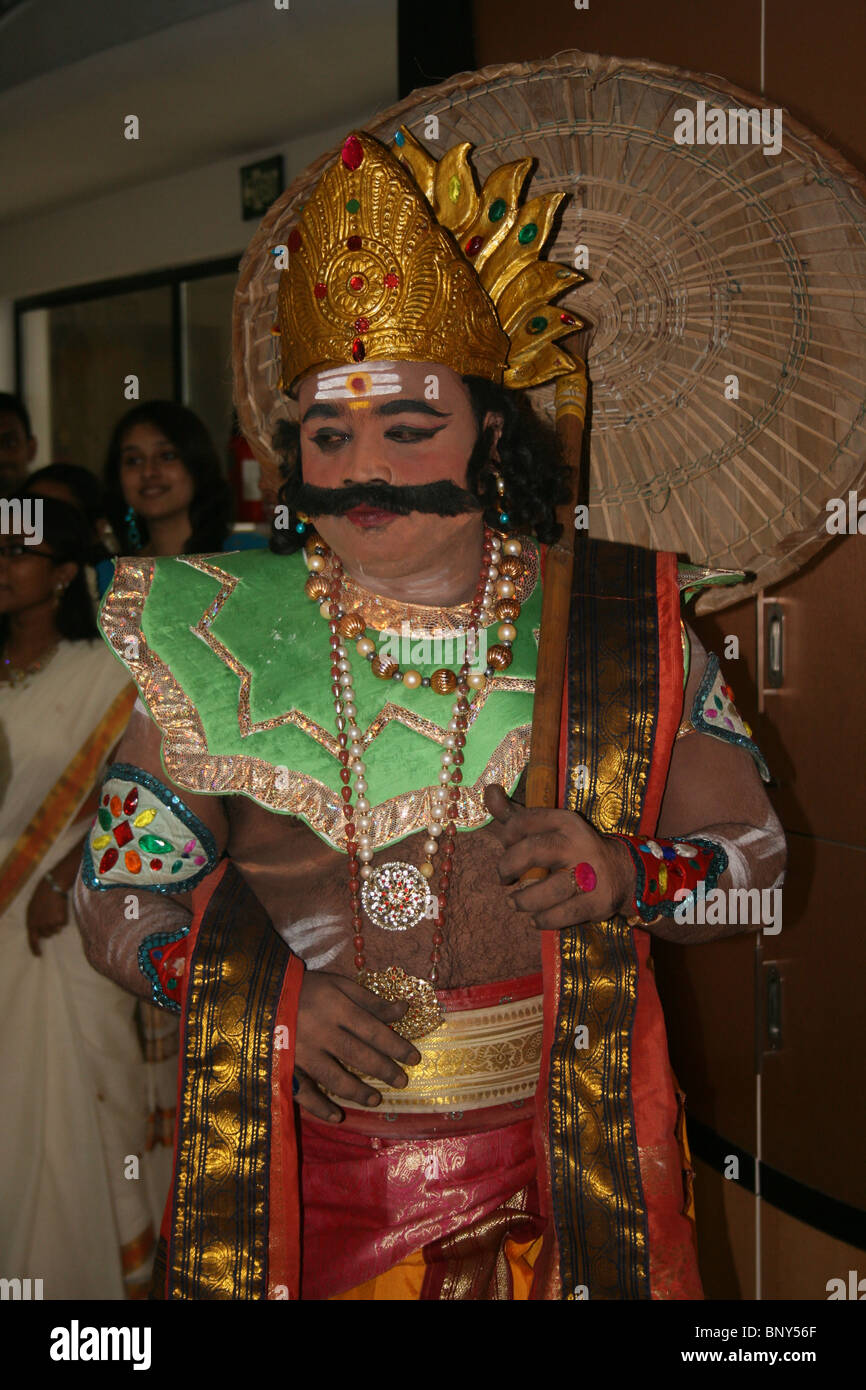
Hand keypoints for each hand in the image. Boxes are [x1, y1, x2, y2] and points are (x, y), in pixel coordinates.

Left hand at [26, 878, 68, 955]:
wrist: (51, 887)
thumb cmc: (41, 898)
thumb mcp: (32, 910)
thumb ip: (34, 922)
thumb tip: (38, 933)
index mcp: (31, 923)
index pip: (32, 940)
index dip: (35, 949)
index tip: (39, 955)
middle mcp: (40, 925)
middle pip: (47, 934)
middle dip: (49, 928)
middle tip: (50, 915)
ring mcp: (50, 924)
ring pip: (56, 930)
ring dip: (56, 923)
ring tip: (54, 910)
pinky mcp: (60, 920)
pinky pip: (63, 924)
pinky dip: (63, 918)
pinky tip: (60, 909)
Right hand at [293, 970, 421, 1122]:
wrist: (263, 993)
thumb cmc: (308, 988)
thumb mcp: (340, 985)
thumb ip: (371, 1000)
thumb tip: (404, 1009)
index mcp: (337, 1007)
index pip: (373, 1030)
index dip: (396, 1045)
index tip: (415, 1058)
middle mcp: (322, 1031)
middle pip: (358, 1055)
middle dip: (383, 1070)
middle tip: (402, 1081)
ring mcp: (303, 1051)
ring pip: (334, 1077)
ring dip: (358, 1091)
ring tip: (376, 1099)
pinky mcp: (287, 1065)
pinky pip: (304, 1091)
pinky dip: (320, 1107)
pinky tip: (337, 1116)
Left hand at [484, 783, 636, 929]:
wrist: (622, 872)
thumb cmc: (571, 849)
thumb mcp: (547, 828)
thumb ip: (515, 814)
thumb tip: (489, 791)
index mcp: (565, 822)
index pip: (525, 821)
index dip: (507, 835)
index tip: (506, 846)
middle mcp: (578, 844)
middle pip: (533, 850)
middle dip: (509, 865)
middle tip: (504, 878)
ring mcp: (590, 874)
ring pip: (547, 890)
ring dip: (524, 900)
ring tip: (516, 902)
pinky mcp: (596, 901)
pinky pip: (561, 915)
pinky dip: (543, 919)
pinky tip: (537, 918)